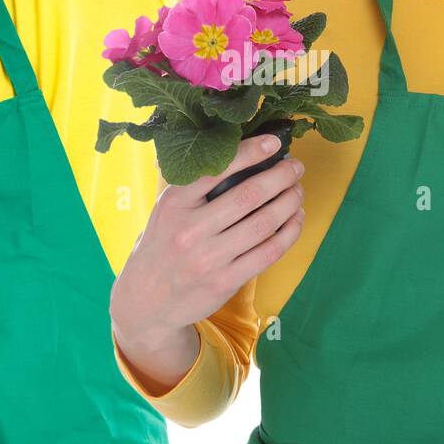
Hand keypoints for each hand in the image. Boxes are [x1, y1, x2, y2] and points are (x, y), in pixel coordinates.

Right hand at [110, 135, 304, 357]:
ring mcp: (208, 259)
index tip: (274, 143)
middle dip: (281, 176)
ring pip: (264, 223)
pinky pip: (268, 252)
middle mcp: (189, 230)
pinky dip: (289, 232)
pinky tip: (295, 220)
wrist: (146, 300)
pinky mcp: (225, 282)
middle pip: (249, 195)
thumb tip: (244, 156)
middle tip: (295, 167)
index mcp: (174, 204)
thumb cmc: (162, 245)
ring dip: (290, 202)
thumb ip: (195, 187)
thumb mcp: (166, 211)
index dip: (250, 153)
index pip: (217, 170)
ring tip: (297, 191)